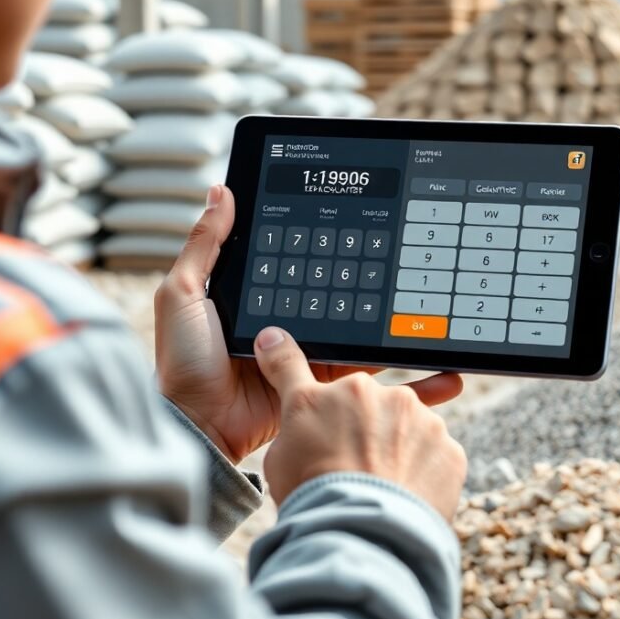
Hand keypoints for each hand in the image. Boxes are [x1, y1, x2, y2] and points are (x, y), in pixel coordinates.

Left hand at [155, 185, 456, 464]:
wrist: (199, 427)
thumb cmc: (183, 362)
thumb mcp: (183, 294)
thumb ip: (205, 246)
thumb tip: (221, 191)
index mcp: (255, 295)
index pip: (296, 258)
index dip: (319, 239)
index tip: (351, 215)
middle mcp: (284, 320)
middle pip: (332, 289)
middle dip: (363, 274)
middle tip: (396, 251)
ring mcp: (305, 351)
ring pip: (355, 328)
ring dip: (389, 319)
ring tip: (424, 300)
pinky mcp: (322, 382)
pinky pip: (365, 372)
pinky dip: (403, 374)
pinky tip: (436, 368)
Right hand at [254, 327, 466, 521]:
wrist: (363, 534)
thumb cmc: (313, 499)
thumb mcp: (278, 458)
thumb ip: (293, 427)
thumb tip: (301, 421)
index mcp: (326, 395)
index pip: (296, 367)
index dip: (282, 354)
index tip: (275, 341)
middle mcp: (377, 394)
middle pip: (366, 404)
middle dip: (361, 427)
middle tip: (352, 466)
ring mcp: (420, 419)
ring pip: (406, 428)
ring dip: (397, 449)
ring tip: (382, 488)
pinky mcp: (448, 448)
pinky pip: (434, 456)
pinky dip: (423, 473)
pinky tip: (406, 497)